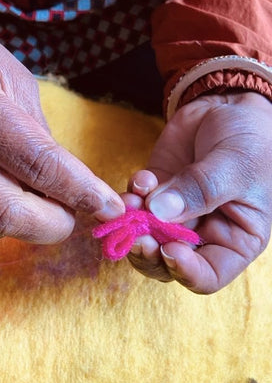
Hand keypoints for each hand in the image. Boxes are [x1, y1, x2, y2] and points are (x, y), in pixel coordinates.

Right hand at [0, 0, 123, 242]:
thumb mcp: (18, 82)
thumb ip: (40, 140)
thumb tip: (68, 190)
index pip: (34, 162)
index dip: (79, 191)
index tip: (110, 207)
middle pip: (4, 211)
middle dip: (52, 224)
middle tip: (77, 215)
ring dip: (30, 223)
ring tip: (49, 202)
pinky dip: (4, 217)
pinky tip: (17, 195)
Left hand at [126, 92, 271, 293]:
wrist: (228, 107)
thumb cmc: (249, 138)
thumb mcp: (235, 165)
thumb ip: (200, 190)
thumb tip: (159, 213)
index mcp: (235, 239)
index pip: (208, 276)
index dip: (186, 271)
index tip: (169, 250)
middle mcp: (202, 232)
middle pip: (166, 262)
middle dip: (148, 250)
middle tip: (137, 235)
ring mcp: (174, 212)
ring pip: (145, 236)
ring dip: (134, 223)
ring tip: (133, 202)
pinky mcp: (155, 191)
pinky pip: (136, 203)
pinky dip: (132, 195)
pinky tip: (141, 179)